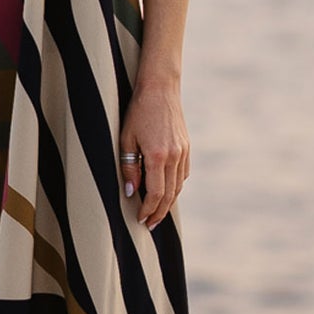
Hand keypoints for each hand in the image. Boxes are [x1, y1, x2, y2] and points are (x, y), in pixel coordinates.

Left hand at [120, 78, 189, 228]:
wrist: (160, 89)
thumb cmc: (138, 111)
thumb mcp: (126, 138)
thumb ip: (129, 167)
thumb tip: (131, 192)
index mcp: (158, 156)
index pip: (155, 193)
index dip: (148, 210)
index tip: (140, 219)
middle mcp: (174, 156)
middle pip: (169, 195)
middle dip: (159, 212)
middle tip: (149, 224)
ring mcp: (183, 152)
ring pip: (178, 186)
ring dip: (168, 202)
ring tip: (157, 213)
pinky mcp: (187, 147)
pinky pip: (183, 174)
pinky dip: (175, 186)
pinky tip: (166, 191)